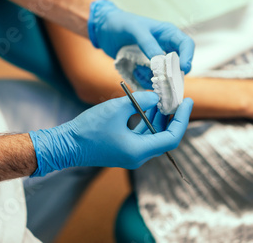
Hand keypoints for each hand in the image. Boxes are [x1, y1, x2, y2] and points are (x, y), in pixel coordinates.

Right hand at [28, 92, 193, 175]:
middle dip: (171, 116)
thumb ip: (140, 101)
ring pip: (153, 134)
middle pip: (164, 136)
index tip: (187, 102)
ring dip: (159, 117)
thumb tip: (155, 97)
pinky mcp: (124, 149)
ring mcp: (131, 154)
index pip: (172, 137)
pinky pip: (142, 135)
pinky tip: (147, 105)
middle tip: (176, 97)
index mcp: (139, 151)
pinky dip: (147, 121)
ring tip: (162, 97)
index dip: (182, 119)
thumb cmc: (88, 129)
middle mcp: (138, 156)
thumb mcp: (117, 109)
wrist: (65, 145)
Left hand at [87, 0, 194, 73]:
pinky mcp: (146, 67)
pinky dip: (145, 80)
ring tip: (140, 71)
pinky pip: (151, 79)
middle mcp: (165, 46)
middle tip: (162, 79)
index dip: (188, 57)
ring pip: (165, 74)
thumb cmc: (121, 23)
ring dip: (155, 78)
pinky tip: (134, 73)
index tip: (183, 69)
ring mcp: (155, 59)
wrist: (104, 29)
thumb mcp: (135, 30)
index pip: (186, 45)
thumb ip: (148, 43)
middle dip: (172, 73)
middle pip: (178, 64)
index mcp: (167, 33)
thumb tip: (161, 60)